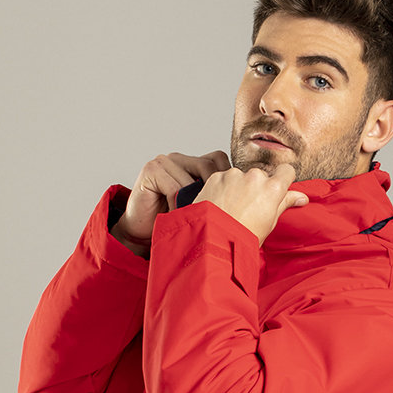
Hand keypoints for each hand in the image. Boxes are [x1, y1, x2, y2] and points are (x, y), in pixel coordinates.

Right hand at [111, 150, 230, 256]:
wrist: (141, 234)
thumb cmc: (174, 223)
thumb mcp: (201, 208)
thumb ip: (217, 197)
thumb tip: (251, 198)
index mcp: (193, 163)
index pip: (219, 159)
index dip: (227, 180)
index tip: (233, 204)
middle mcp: (179, 158)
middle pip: (209, 165)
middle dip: (214, 192)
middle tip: (213, 215)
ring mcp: (164, 161)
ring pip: (192, 179)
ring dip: (194, 203)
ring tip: (193, 218)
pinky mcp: (151, 170)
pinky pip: (174, 187)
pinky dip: (177, 205)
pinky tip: (175, 215)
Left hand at [195, 163, 307, 245]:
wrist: (212, 242)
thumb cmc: (242, 238)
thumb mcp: (268, 223)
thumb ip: (284, 204)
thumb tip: (302, 197)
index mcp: (272, 188)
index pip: (286, 170)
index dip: (282, 180)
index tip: (277, 189)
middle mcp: (254, 176)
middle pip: (261, 176)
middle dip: (257, 187)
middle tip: (249, 208)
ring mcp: (233, 175)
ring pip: (241, 177)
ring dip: (238, 188)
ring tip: (232, 209)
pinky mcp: (216, 177)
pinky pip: (224, 179)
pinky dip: (223, 189)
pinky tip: (220, 205)